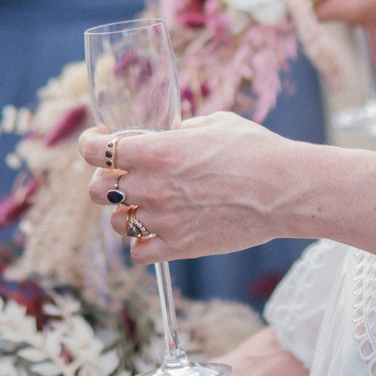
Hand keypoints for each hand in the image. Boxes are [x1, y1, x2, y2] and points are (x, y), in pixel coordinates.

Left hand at [78, 112, 298, 262]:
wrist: (285, 189)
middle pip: (97, 190)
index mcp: (156, 150)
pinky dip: (142, 243)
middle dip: (106, 180)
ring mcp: (163, 220)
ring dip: (124, 212)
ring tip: (146, 204)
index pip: (93, 151)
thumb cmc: (256, 150)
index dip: (90, 144)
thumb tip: (173, 132)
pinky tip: (158, 231)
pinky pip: (138, 253)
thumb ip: (184, 128)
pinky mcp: (179, 247)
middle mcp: (152, 186)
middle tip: (125, 175)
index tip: (100, 141)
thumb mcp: (215, 123)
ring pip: (115, 222)